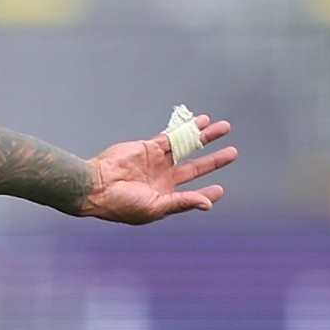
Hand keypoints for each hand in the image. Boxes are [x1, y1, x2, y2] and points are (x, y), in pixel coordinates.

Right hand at [79, 115, 236, 224]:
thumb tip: (207, 204)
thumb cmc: (121, 204)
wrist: (96, 184)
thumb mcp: (155, 207)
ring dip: (205, 138)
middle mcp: (162, 179)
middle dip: (214, 160)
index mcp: (163, 198)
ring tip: (223, 127)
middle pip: (195, 167)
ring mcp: (157, 162)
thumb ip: (182, 203)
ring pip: (187, 147)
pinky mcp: (149, 147)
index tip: (219, 189)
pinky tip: (201, 122)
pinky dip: (187, 129)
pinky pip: (173, 136)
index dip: (206, 193)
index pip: (191, 194)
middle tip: (232, 153)